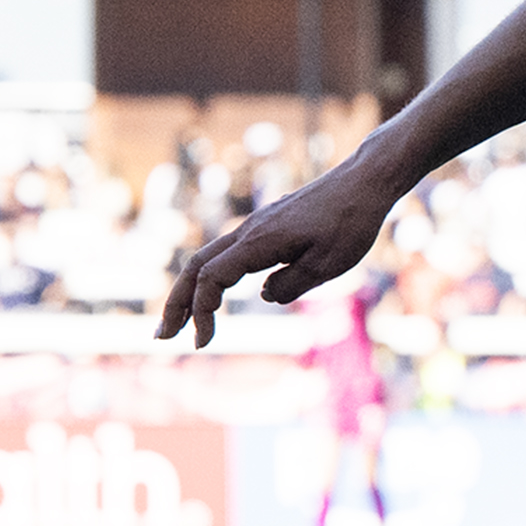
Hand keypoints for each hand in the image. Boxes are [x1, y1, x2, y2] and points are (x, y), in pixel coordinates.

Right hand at [156, 148, 398, 345]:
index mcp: (258, 241)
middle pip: (195, 266)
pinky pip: (230, 253)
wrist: (364, 182)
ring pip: (210, 258)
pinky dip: (215, 276)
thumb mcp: (329, 265)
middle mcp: (248, 231)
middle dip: (176, 303)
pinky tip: (220, 295)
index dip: (201, 311)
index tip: (203, 343)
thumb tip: (266, 295)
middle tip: (161, 337)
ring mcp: (256, 226)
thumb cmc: (351, 223)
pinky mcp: (268, 226)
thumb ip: (291, 284)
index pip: (211, 278)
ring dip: (191, 290)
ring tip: (183, 322)